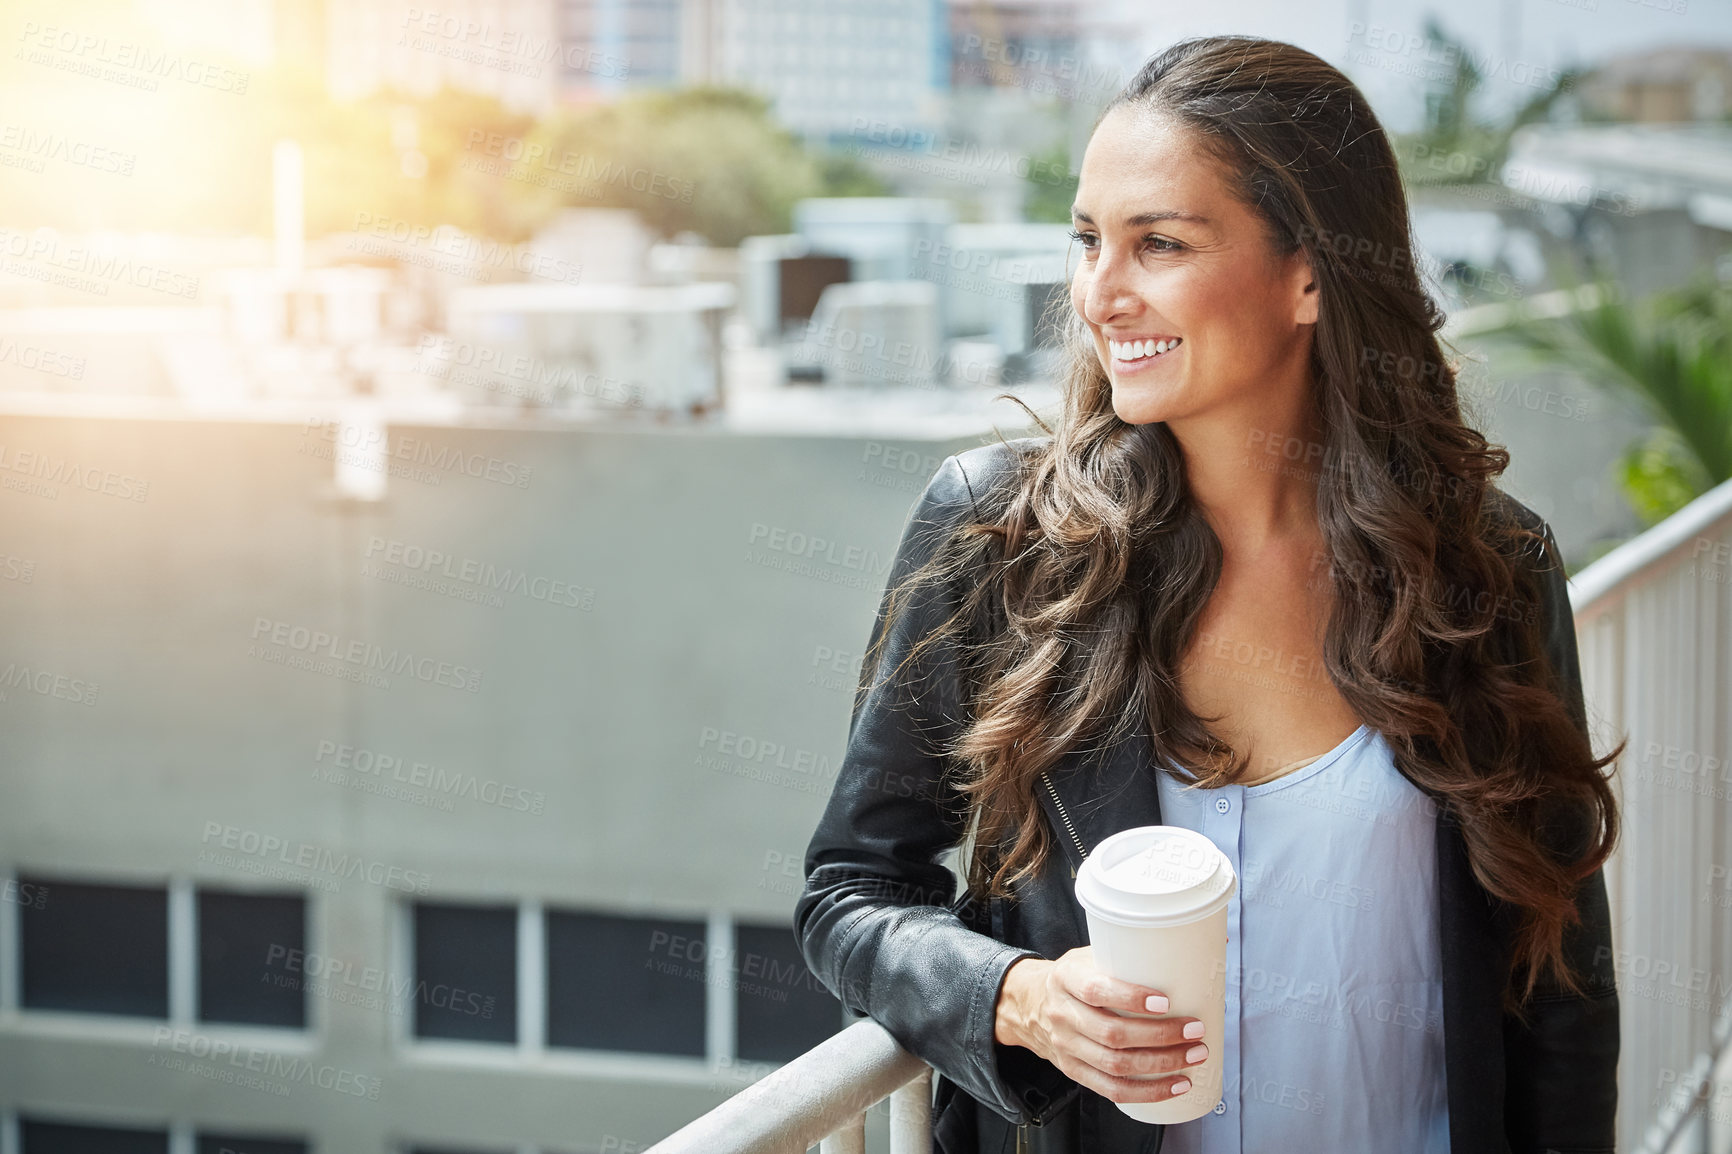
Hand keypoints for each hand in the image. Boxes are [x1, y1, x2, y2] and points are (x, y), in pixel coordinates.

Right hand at [993, 946, 1207, 1103]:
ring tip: (1193, 1057)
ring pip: (1115, 1065)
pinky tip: (1176, 1085)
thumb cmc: (1076, 977)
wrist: (1030, 1004)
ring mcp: (1067, 1047)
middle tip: (1195, 1031)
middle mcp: (1063, 1014)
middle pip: (1111, 1034)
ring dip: (1160, 1065)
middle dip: (1159, 1036)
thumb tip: (1207, 938)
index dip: (1130, 998)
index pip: (1095, 990)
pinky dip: (1148, 1092)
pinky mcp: (1074, 1071)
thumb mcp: (1090, 954)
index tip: (1165, 1001)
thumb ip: (1132, 951)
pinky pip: (1112, 1090)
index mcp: (1066, 978)